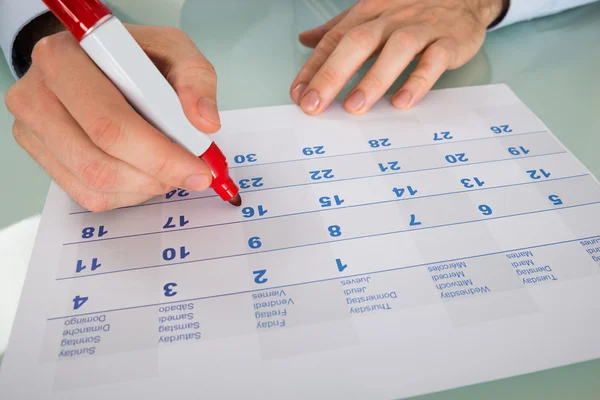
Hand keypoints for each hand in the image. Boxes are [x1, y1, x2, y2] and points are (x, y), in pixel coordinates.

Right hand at [5, 24, 219, 211]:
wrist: (96, 61)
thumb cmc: (133, 56)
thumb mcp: (172, 49)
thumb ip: (196, 79)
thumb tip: (205, 122)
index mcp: (63, 59)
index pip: (111, 124)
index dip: (160, 155)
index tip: (200, 169)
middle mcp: (37, 96)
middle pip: (99, 163)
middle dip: (157, 175)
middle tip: (192, 174)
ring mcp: (33, 130)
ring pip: (96, 185)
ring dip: (145, 186)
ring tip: (169, 168)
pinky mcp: (41, 157)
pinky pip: (89, 196)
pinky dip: (129, 192)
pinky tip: (144, 171)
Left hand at [290, 0, 506, 114]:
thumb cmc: (412, 9)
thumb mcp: (372, 13)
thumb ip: (339, 29)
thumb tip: (305, 40)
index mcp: (368, 12)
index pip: (334, 39)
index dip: (314, 67)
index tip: (298, 94)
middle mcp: (391, 19)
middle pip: (357, 43)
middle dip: (332, 74)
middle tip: (315, 104)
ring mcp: (421, 29)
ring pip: (394, 51)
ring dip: (372, 79)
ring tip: (353, 107)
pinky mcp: (449, 42)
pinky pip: (433, 62)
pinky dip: (417, 81)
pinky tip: (401, 102)